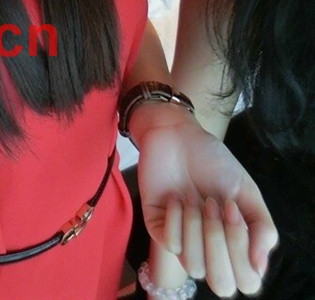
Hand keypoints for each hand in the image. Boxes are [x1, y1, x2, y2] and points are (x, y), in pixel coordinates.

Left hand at [136, 108, 277, 296]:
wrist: (176, 136)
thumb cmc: (213, 161)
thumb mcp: (246, 190)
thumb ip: (262, 227)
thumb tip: (259, 265)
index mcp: (234, 243)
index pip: (246, 279)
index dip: (241, 248)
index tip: (233, 208)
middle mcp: (209, 248)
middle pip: (221, 284)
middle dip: (220, 244)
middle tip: (213, 204)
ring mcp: (183, 241)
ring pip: (195, 266)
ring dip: (196, 227)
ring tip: (194, 197)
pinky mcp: (157, 229)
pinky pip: (171, 244)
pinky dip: (176, 218)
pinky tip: (175, 197)